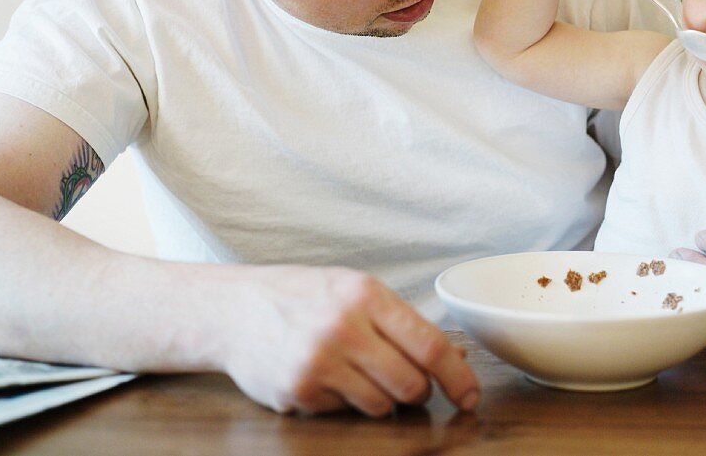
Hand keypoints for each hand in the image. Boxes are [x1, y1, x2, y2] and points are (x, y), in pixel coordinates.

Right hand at [219, 265, 478, 416]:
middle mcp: (343, 328)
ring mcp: (318, 362)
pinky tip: (327, 377)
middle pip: (411, 383)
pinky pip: (344, 412)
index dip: (458, 377)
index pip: (429, 345)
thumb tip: (458, 355)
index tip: (470, 395)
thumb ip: (404, 322)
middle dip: (420, 391)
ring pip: (381, 406)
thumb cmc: (304, 297)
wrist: (235, 309)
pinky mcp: (298, 392)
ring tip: (362, 374)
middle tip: (410, 384)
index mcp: (365, 295)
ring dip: (383, 400)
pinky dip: (345, 402)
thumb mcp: (356, 291)